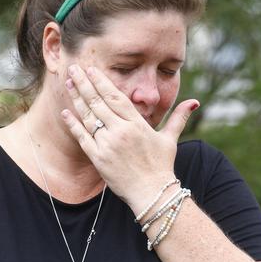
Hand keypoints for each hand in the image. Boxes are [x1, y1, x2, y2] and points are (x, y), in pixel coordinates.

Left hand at [61, 64, 198, 213]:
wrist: (152, 193)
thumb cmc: (161, 166)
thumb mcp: (170, 139)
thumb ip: (179, 117)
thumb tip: (194, 102)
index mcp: (137, 125)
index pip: (116, 97)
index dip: (102, 82)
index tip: (92, 69)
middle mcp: (121, 132)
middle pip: (98, 102)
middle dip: (84, 83)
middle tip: (73, 68)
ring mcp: (108, 145)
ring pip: (88, 117)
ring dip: (77, 99)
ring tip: (68, 84)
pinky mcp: (98, 158)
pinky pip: (82, 137)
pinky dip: (73, 124)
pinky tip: (66, 113)